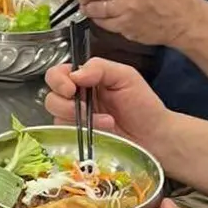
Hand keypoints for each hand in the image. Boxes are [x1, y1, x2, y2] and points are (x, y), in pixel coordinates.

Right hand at [43, 56, 169, 150]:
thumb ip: (100, 68)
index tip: (70, 87)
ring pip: (56, 116)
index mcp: (86, 79)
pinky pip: (65, 134)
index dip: (58, 79)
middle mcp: (77, 98)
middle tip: (84, 108)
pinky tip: (102, 132)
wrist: (155, 136)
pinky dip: (81, 133)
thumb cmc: (143, 105)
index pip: (58, 74)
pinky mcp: (78, 139)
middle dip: (65, 102)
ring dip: (78, 118)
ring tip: (105, 122)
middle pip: (51, 96)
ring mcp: (76, 120)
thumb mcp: (126, 76)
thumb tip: (74, 74)